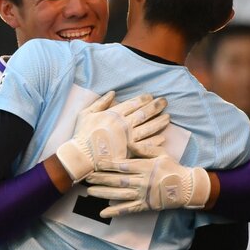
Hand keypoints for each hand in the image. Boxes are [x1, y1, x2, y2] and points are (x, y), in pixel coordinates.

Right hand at [54, 91, 168, 182]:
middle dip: (156, 106)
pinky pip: (146, 145)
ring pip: (149, 128)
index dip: (144, 99)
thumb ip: (101, 102)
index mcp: (114, 114)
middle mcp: (124, 124)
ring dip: (159, 122)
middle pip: (144, 113)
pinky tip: (162, 137)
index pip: (133, 103)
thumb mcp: (86, 114)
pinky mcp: (130, 151)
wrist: (82, 156)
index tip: (151, 96)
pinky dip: (155, 141)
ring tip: (168, 117)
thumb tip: (113, 93)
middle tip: (165, 102)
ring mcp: (128, 138)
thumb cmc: (82, 135)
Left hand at [85, 154, 211, 217]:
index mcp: (145, 167)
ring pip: (120, 194)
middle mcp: (142, 181)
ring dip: (104, 193)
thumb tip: (129, 141)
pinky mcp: (144, 205)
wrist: (186, 187)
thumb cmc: (172, 168)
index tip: (96, 162)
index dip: (109, 164)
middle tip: (86, 177)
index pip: (123, 165)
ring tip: (90, 192)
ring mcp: (143, 194)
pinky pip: (128, 209)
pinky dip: (115, 211)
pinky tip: (103, 212)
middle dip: (101, 178)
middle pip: (118, 180)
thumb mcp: (161, 154)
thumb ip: (144, 149)